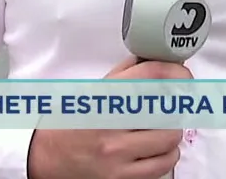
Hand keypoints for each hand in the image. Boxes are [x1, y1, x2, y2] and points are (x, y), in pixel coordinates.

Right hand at [26, 57, 191, 178]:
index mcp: (103, 97)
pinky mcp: (121, 178)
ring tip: (160, 130)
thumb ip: (124, 75)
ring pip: (170, 138)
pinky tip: (156, 151)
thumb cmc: (69, 124)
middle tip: (169, 105)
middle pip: (167, 108)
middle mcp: (111, 125)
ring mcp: (117, 154)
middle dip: (173, 105)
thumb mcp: (92, 91)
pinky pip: (163, 165)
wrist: (43, 158)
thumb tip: (155, 60)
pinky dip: (166, 156)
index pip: (151, 75)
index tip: (182, 73)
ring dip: (171, 133)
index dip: (175, 71)